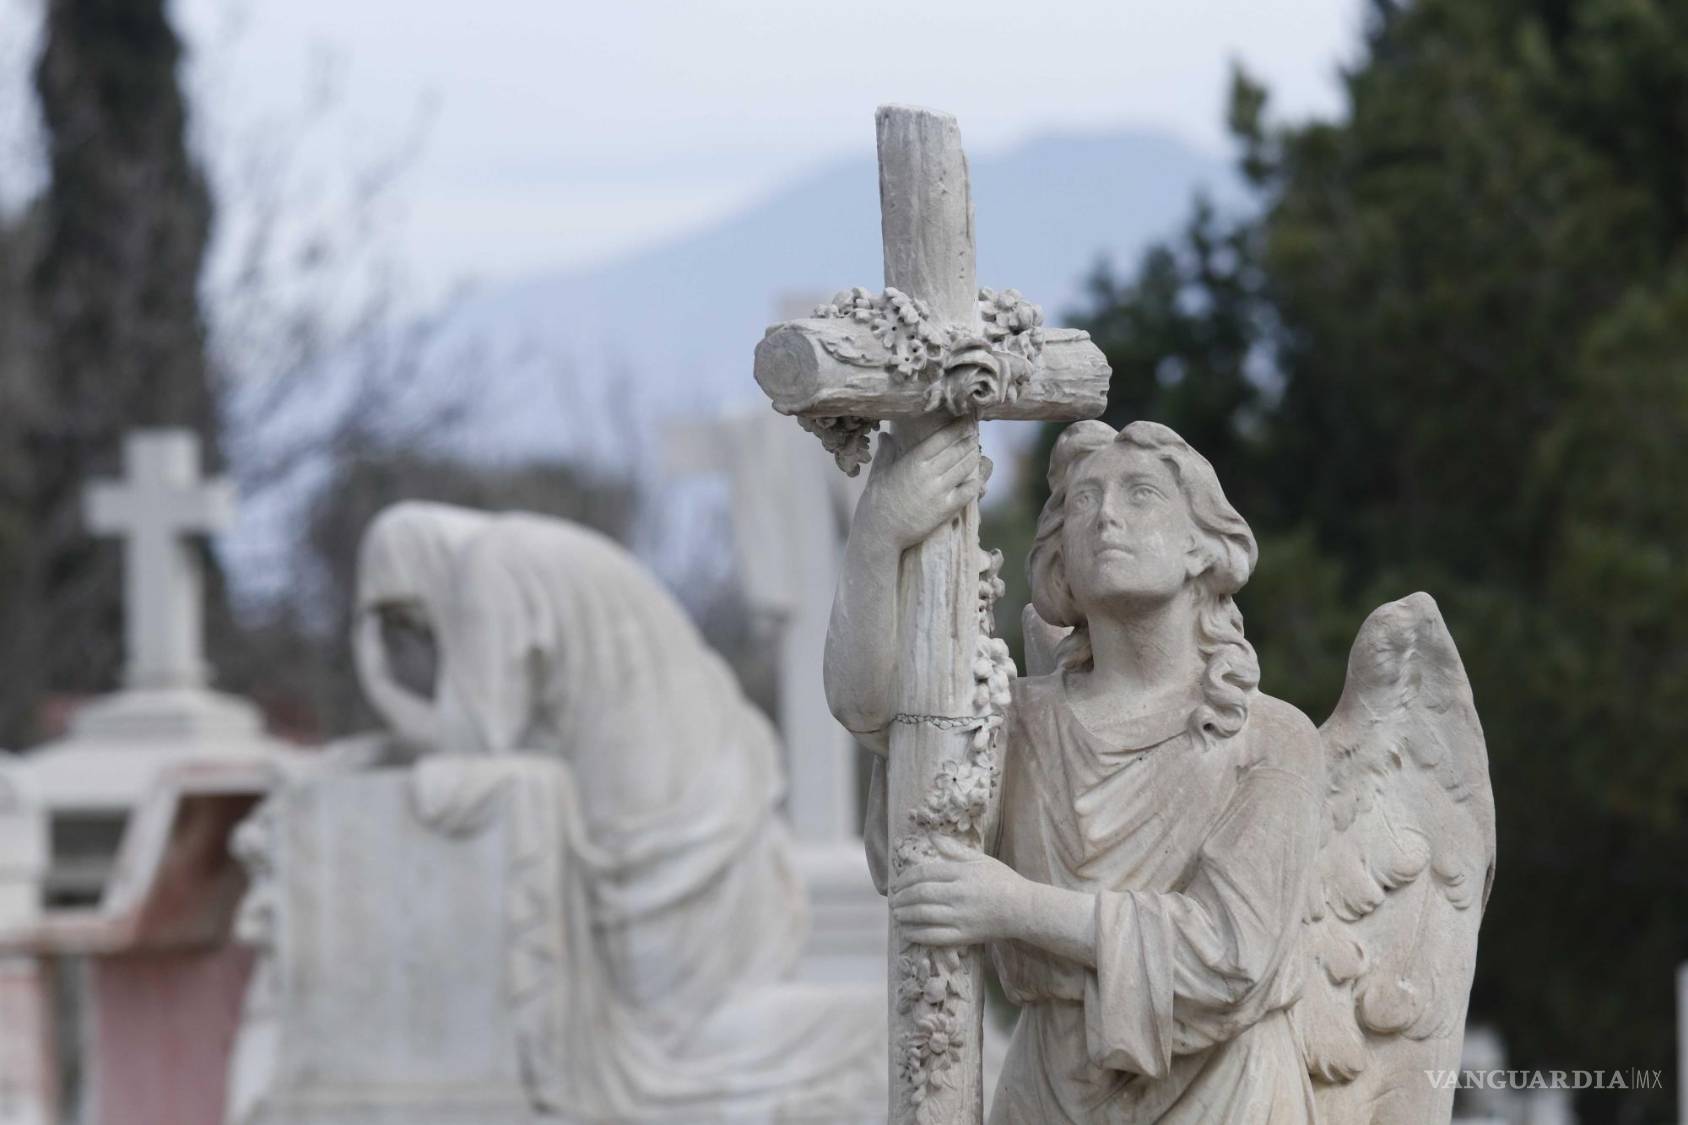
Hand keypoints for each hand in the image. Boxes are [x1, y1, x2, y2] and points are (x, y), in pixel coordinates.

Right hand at [855, 420, 987, 551]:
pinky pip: (967, 493)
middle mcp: (929, 474)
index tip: (966, 420)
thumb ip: (886, 453)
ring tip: (976, 452)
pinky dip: (974, 483)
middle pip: (957, 451)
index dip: (957, 428)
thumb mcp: (878, 473)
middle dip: (968, 441)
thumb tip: (886, 435)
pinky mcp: (945, 510)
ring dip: (973, 458)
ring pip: (964, 468)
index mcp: (913, 461)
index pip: (941, 438)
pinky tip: (977, 479)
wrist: (879, 532)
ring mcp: (939, 492)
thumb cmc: (875, 502)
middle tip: (974, 435)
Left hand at [890, 835, 1026, 946]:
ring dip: (905, 914)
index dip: (905, 879)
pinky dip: (917, 934)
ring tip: (897, 914)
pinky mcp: (964, 935)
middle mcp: (958, 893)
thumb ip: (954, 850)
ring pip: (924, 914)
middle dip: (902, 897)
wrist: (1023, 908)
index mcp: (961, 873)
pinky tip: (907, 932)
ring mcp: (961, 916)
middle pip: (920, 893)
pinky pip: (934, 935)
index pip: (924, 873)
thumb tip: (931, 836)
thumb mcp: (980, 859)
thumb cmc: (1003, 881)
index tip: (897, 884)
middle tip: (893, 900)